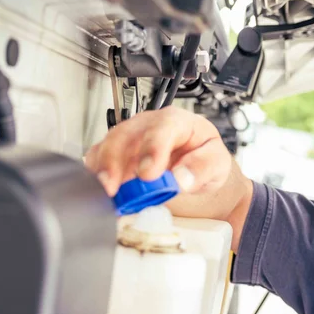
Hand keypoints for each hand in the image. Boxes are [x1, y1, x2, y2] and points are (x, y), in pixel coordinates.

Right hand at [84, 107, 231, 196]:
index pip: (162, 129)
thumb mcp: (217, 162)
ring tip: (105, 192)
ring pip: (108, 145)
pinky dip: (96, 173)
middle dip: (115, 161)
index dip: (152, 150)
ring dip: (102, 170)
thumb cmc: (203, 156)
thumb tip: (181, 179)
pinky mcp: (118, 150)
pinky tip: (99, 189)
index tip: (147, 174)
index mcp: (177, 121)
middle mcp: (149, 124)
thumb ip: (202, 168)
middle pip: (126, 135)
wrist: (196, 162)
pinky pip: (99, 156)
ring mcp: (131, 135)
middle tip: (113, 187)